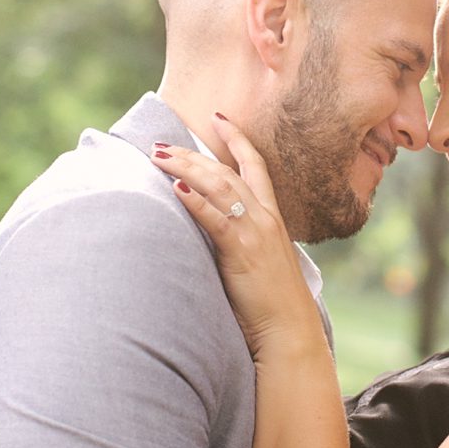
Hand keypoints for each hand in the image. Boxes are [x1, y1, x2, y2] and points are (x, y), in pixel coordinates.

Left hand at [150, 118, 320, 358]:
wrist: (289, 329)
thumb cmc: (273, 303)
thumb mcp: (260, 261)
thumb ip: (241, 239)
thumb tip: (216, 230)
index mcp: (271, 219)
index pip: (255, 167)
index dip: (238, 139)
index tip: (219, 118)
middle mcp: (265, 219)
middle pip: (228, 171)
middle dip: (194, 153)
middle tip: (161, 144)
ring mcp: (255, 232)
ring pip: (219, 187)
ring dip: (186, 168)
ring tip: (158, 157)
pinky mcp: (242, 250)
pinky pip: (216, 219)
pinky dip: (195, 202)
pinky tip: (176, 190)